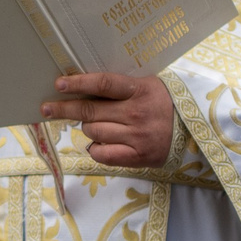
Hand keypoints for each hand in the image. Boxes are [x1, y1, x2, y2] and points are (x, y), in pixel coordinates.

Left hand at [41, 73, 175, 168]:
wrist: (194, 131)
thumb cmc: (165, 103)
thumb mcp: (148, 85)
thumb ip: (120, 87)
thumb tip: (83, 87)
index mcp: (139, 90)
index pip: (103, 84)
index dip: (78, 83)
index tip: (59, 84)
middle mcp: (136, 113)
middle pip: (90, 111)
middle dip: (64, 109)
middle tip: (46, 108)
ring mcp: (137, 137)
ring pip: (93, 132)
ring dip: (88, 128)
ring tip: (97, 124)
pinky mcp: (138, 157)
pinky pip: (102, 154)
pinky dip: (95, 148)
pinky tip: (99, 143)